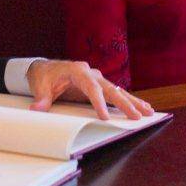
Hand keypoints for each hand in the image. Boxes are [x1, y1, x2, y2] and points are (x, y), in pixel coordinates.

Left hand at [26, 60, 152, 120]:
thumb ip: (41, 99)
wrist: (45, 69)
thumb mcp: (40, 86)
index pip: (91, 87)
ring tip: (149, 111)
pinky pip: (116, 93)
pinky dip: (129, 100)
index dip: (98, 101)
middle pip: (110, 88)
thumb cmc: (44, 76)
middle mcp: (91, 73)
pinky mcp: (99, 85)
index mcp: (77, 70)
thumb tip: (36, 109)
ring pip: (117, 90)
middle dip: (124, 102)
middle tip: (137, 116)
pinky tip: (142, 107)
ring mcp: (96, 78)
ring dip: (132, 101)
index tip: (105, 117)